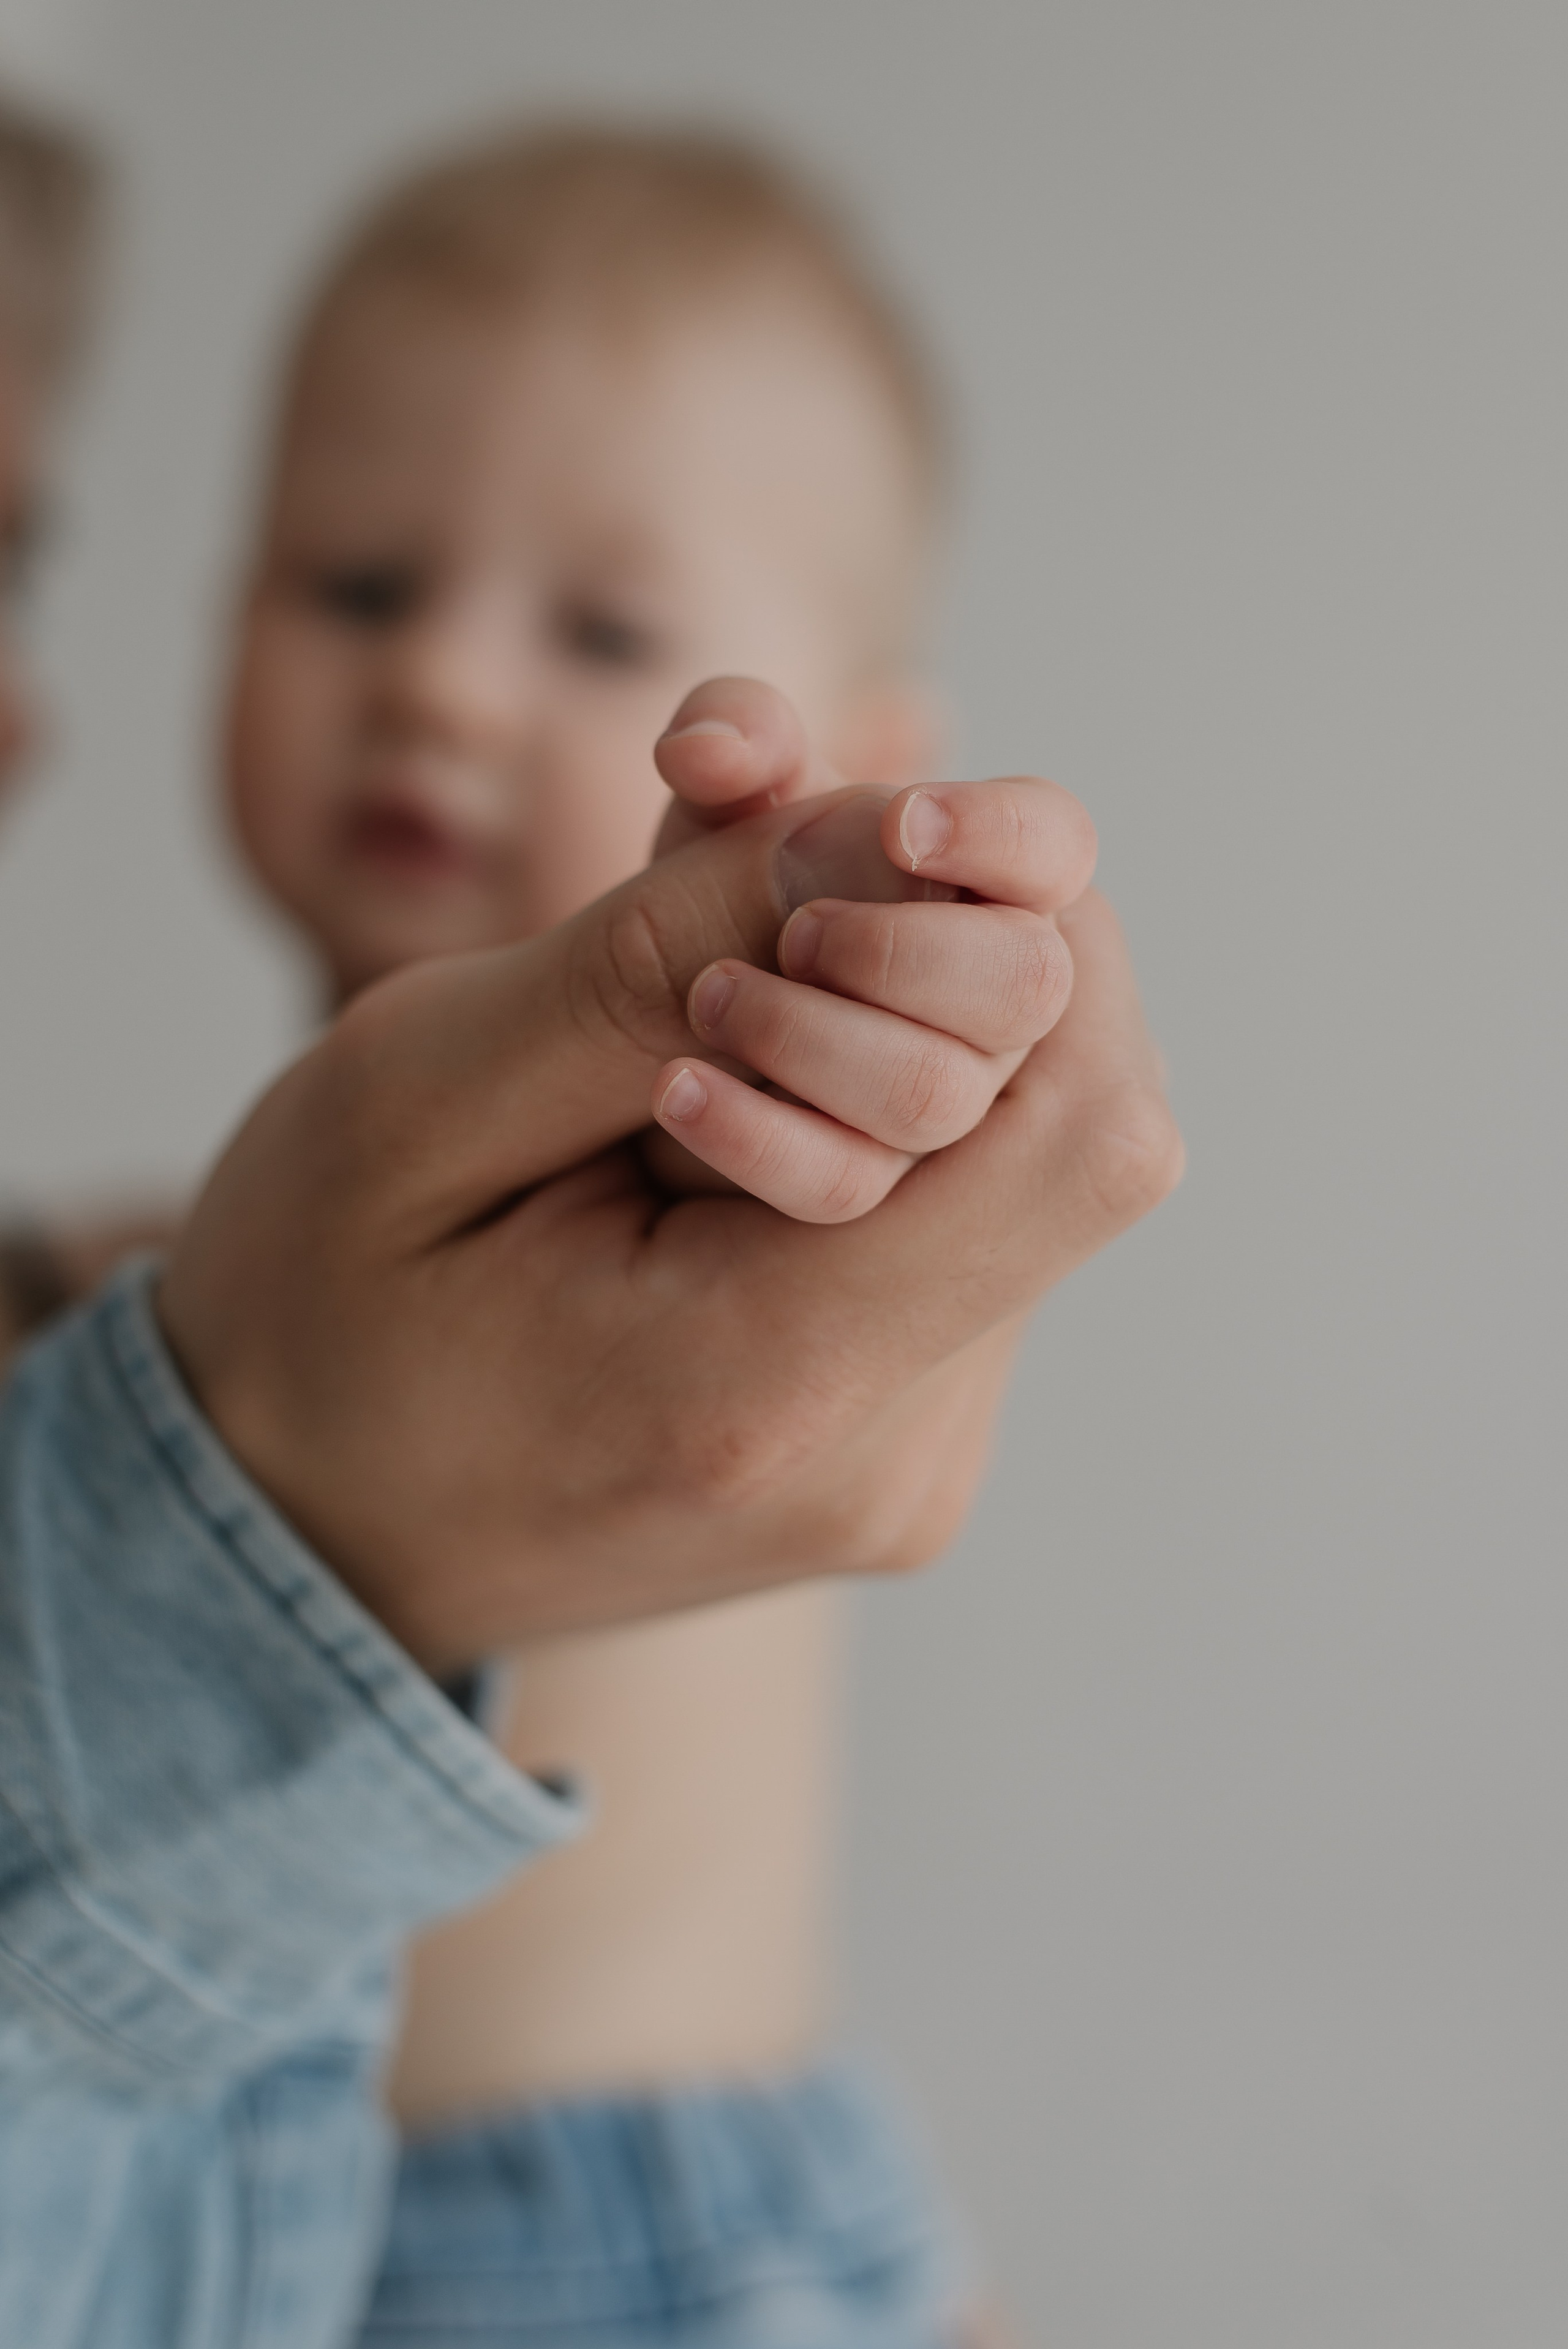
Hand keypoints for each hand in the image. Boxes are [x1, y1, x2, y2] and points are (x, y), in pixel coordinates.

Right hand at [160, 697, 1179, 1672]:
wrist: (294, 1541)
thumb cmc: (309, 1322)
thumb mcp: (414, 1094)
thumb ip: (648, 955)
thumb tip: (873, 823)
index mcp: (771, 1386)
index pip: (1083, 1126)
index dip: (1016, 931)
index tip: (821, 864)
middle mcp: (894, 1451)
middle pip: (1086, 1120)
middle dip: (950, 955)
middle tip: (740, 927)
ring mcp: (915, 1460)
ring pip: (1033, 1153)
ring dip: (904, 1025)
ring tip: (693, 1029)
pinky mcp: (906, 1431)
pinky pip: (968, 1215)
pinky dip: (880, 1107)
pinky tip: (718, 1105)